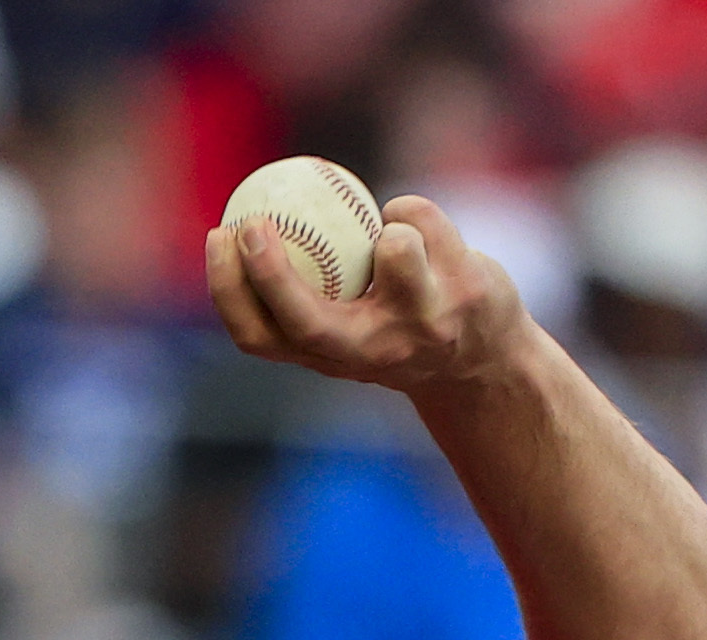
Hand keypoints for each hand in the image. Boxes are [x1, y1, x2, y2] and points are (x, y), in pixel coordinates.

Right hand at [205, 196, 532, 396]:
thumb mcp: (346, 329)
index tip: (220, 235)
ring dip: (389, 224)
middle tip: (251, 221)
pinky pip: (424, 221)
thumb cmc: (396, 330)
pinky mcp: (467, 293)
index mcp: (329, 358)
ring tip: (389, 232)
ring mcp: (422, 326)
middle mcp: (371, 352)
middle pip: (303, 321)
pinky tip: (422, 231)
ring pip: (393, 249)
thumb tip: (240, 224)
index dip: (229, 290)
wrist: (486, 361)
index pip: (260, 337)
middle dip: (268, 272)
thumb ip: (302, 298)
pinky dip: (412, 211)